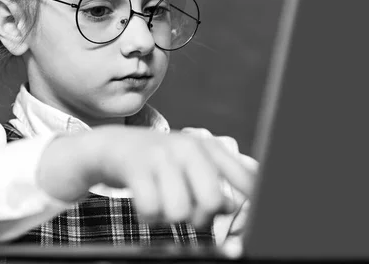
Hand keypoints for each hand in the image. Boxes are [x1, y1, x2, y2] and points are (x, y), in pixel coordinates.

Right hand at [90, 125, 255, 228]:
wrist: (113, 145)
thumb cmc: (159, 161)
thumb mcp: (190, 165)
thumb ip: (214, 185)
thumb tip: (231, 207)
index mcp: (209, 148)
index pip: (244, 177)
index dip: (253, 202)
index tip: (255, 223)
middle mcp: (189, 148)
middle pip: (212, 201)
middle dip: (201, 219)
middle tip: (190, 217)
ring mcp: (162, 156)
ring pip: (180, 211)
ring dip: (170, 218)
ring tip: (162, 205)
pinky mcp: (136, 167)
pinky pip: (151, 211)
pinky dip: (149, 218)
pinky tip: (146, 206)